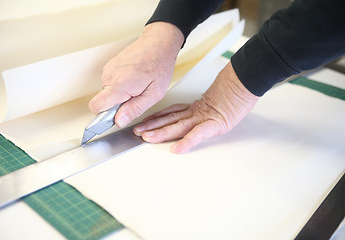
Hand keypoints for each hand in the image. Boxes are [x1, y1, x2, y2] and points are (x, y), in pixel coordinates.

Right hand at [89, 22, 183, 127]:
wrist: (158, 43)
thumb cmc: (159, 65)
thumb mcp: (153, 95)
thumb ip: (134, 110)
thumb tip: (119, 121)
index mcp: (119, 85)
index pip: (96, 106)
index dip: (104, 116)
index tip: (115, 117)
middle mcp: (109, 76)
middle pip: (103, 101)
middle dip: (117, 104)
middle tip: (136, 96)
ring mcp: (108, 69)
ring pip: (107, 92)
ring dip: (120, 94)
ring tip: (137, 85)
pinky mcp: (110, 65)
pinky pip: (111, 83)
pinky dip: (120, 85)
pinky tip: (134, 79)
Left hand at [134, 62, 258, 152]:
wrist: (243, 83)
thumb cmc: (233, 92)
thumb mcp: (214, 101)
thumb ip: (203, 106)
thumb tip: (194, 111)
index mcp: (195, 108)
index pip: (171, 113)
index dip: (156, 117)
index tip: (144, 121)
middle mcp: (196, 113)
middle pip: (169, 120)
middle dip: (152, 126)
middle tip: (137, 131)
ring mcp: (204, 119)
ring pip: (177, 126)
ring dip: (160, 132)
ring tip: (147, 137)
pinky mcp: (214, 124)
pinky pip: (198, 134)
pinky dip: (186, 142)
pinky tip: (176, 149)